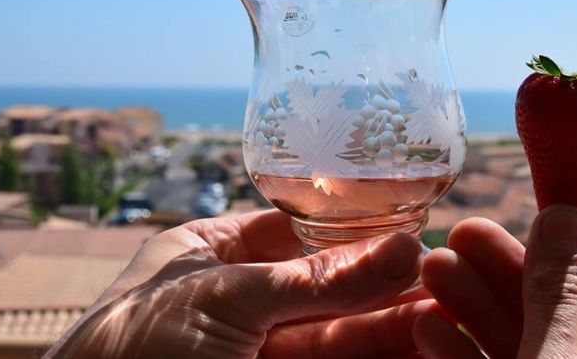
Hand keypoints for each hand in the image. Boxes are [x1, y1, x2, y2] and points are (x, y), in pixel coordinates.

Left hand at [47, 209, 428, 357]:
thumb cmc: (131, 349)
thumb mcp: (227, 298)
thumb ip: (320, 280)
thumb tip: (404, 248)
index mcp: (207, 253)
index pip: (293, 230)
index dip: (349, 232)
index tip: (406, 232)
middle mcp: (235, 300)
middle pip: (323, 285)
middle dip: (381, 283)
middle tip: (442, 276)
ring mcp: (254, 350)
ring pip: (335, 333)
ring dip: (389, 323)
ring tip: (445, 310)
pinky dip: (373, 355)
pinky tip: (416, 343)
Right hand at [414, 206, 576, 357]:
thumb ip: (562, 299)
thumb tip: (565, 218)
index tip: (557, 202)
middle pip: (570, 317)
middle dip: (513, 270)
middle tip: (467, 229)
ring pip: (524, 345)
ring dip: (475, 306)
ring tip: (434, 264)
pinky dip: (459, 354)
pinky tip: (427, 327)